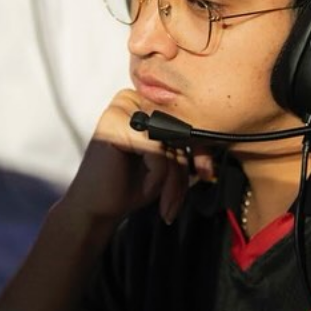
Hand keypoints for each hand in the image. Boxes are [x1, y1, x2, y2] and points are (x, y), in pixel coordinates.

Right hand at [64, 89, 196, 225]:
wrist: (95, 210)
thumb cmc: (129, 185)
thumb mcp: (166, 162)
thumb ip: (183, 144)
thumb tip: (215, 138)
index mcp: (142, 103)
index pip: (183, 120)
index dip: (199, 149)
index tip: (205, 173)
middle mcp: (130, 99)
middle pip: (177, 130)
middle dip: (185, 169)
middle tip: (177, 199)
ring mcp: (120, 110)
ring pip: (170, 142)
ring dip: (174, 179)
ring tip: (167, 203)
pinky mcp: (115, 125)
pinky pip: (157, 150)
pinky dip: (158, 177)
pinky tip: (147, 190)